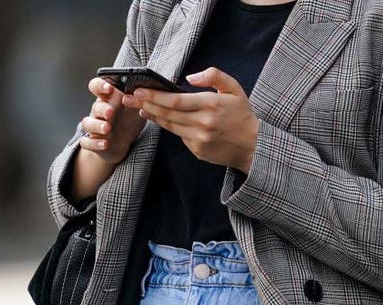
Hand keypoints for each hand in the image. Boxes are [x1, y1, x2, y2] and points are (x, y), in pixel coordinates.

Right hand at [79, 77, 146, 164]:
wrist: (120, 144)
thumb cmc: (128, 122)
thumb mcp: (136, 109)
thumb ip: (138, 99)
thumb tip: (145, 89)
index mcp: (108, 100)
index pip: (97, 86)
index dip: (100, 85)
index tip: (110, 88)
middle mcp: (99, 112)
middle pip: (96, 106)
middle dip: (102, 108)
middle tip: (111, 112)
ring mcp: (94, 127)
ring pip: (88, 123)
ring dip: (97, 125)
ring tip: (107, 128)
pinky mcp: (92, 142)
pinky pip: (87, 142)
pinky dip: (94, 143)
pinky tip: (105, 144)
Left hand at [121, 67, 258, 172]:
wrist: (254, 146)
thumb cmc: (243, 116)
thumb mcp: (235, 89)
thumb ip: (214, 76)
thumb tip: (191, 77)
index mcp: (211, 105)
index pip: (175, 100)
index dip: (154, 96)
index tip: (139, 90)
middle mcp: (203, 123)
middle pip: (167, 113)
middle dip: (145, 104)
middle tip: (129, 98)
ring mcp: (199, 139)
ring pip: (169, 126)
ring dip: (153, 116)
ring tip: (139, 107)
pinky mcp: (198, 150)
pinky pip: (179, 136)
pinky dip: (168, 127)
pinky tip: (159, 119)